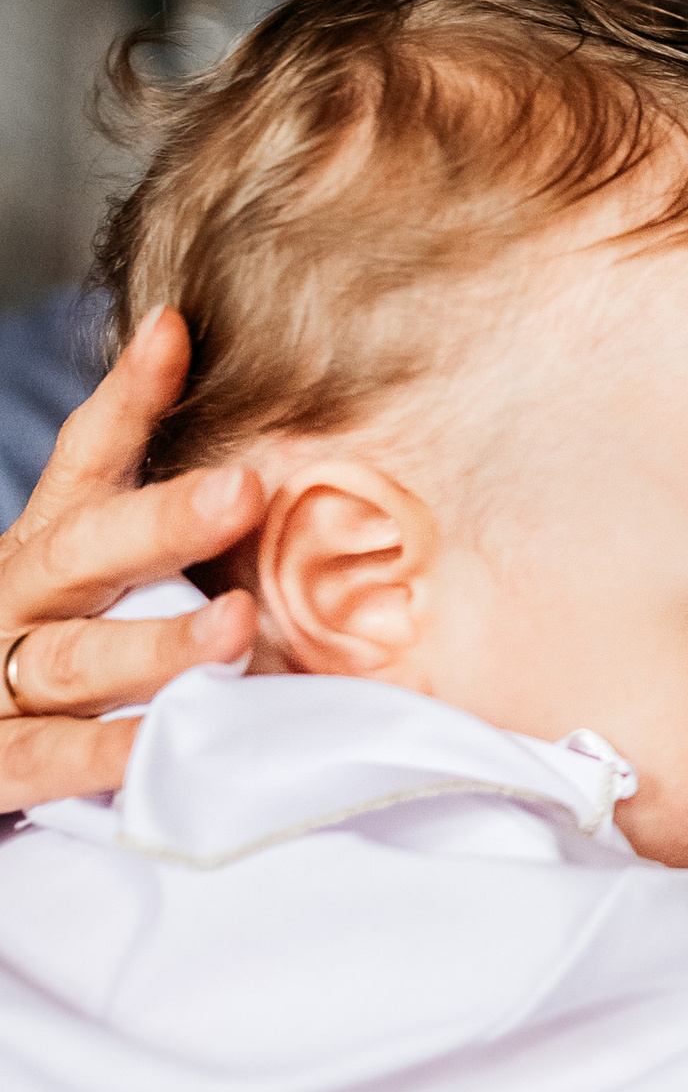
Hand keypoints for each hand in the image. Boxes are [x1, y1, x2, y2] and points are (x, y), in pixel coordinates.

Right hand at [0, 308, 261, 807]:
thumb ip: (157, 535)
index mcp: (43, 550)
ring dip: (156, 645)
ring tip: (234, 627)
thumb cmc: (41, 656)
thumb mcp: (90, 584)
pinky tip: (161, 741)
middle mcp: (12, 602)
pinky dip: (104, 753)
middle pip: (83, 551)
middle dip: (161, 521)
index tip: (173, 334)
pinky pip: (48, 758)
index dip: (125, 398)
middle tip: (242, 493)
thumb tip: (259, 461)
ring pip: (76, 658)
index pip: (82, 461)